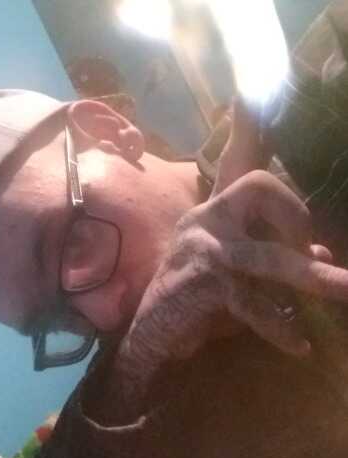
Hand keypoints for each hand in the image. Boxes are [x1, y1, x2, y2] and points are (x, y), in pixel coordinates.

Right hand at [114, 99, 347, 409]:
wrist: (149, 331)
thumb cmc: (191, 298)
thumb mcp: (234, 271)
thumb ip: (270, 256)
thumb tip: (322, 254)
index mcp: (212, 211)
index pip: (236, 162)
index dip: (248, 128)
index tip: (250, 94)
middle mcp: (204, 219)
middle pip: (257, 186)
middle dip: (297, 215)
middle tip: (316, 249)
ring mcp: (202, 249)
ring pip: (268, 255)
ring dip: (313, 276)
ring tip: (346, 288)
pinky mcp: (201, 283)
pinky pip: (253, 302)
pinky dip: (280, 326)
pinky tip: (299, 343)